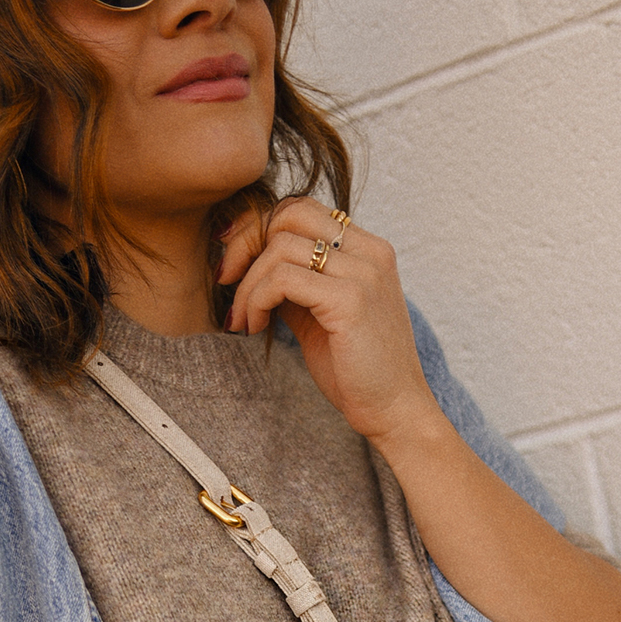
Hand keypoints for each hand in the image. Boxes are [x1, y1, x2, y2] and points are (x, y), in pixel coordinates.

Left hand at [218, 200, 445, 455]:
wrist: (394, 411)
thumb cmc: (357, 371)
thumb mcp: (320, 316)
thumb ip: (295, 285)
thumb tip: (251, 265)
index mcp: (366, 249)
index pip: (301, 210)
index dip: (259, 229)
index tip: (233, 265)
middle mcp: (369, 251)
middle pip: (289, 214)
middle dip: (246, 244)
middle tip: (226, 282)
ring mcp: (363, 273)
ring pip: (281, 246)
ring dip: (248, 284)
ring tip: (243, 319)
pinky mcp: (350, 300)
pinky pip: (283, 279)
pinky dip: (257, 300)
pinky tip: (254, 327)